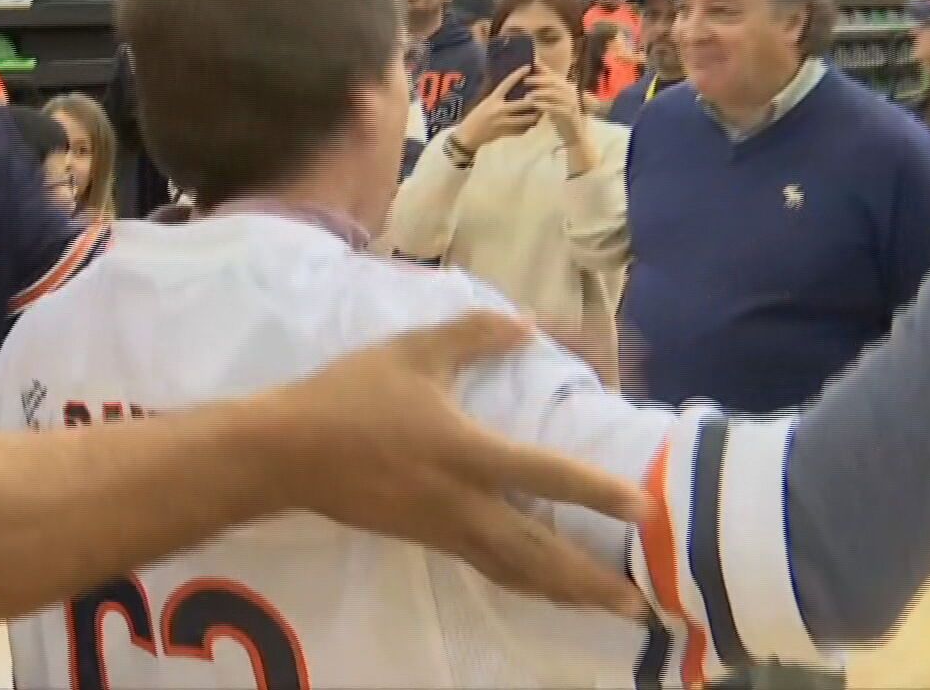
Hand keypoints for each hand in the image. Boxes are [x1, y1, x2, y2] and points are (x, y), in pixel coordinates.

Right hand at [261, 311, 650, 615]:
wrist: (285, 453)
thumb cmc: (348, 397)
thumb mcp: (410, 352)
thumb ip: (471, 334)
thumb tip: (526, 323)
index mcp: (463, 452)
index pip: (543, 476)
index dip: (596, 492)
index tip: (644, 510)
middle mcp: (461, 502)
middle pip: (538, 553)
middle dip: (591, 581)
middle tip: (641, 606)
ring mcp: (443, 528)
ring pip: (515, 571)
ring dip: (565, 592)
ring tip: (607, 607)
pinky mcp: (426, 539)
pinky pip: (489, 568)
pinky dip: (526, 581)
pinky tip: (543, 586)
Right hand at [455, 68, 539, 151]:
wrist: (468, 135)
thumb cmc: (477, 115)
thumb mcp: (487, 102)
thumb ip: (499, 96)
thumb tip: (514, 86)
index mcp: (493, 99)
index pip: (507, 83)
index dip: (518, 74)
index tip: (528, 67)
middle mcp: (499, 110)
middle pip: (523, 104)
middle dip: (535, 100)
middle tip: (542, 96)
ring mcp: (503, 123)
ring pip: (526, 119)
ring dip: (535, 115)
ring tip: (540, 111)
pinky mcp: (506, 133)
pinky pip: (522, 129)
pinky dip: (528, 126)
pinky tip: (531, 123)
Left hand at [528, 71, 584, 131]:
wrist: (573, 133)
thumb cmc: (561, 115)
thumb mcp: (554, 100)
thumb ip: (547, 87)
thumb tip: (537, 69)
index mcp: (567, 87)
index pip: (554, 75)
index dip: (542, 71)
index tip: (528, 68)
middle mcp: (571, 93)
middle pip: (554, 82)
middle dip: (539, 80)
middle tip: (525, 81)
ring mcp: (571, 103)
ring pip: (554, 94)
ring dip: (539, 93)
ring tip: (527, 95)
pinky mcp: (569, 115)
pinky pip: (555, 108)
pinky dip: (544, 105)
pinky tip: (534, 106)